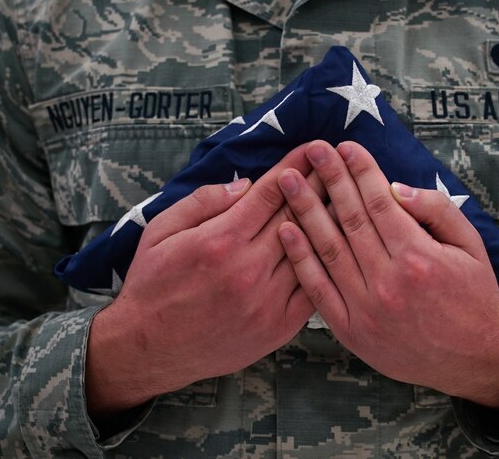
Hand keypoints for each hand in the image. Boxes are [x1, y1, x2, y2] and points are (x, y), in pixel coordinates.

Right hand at [86, 145, 319, 419]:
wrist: (150, 349)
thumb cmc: (152, 285)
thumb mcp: (160, 231)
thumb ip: (203, 202)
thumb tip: (245, 184)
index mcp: (221, 239)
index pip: (270, 192)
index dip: (294, 166)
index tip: (311, 149)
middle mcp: (249, 268)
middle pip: (297, 216)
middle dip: (319, 185)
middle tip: (338, 162)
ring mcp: (268, 300)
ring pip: (312, 251)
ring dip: (330, 221)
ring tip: (349, 197)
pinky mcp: (278, 326)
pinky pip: (312, 289)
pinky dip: (327, 265)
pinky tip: (339, 247)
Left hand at [276, 141, 498, 409]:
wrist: (474, 359)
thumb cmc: (474, 296)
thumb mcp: (471, 245)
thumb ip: (436, 211)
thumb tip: (396, 187)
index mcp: (418, 256)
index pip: (378, 202)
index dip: (360, 171)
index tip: (345, 147)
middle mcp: (388, 281)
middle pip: (349, 218)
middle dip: (329, 179)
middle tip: (312, 150)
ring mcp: (365, 308)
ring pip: (327, 248)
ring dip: (305, 210)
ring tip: (288, 180)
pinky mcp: (350, 329)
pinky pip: (317, 288)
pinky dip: (300, 258)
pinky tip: (286, 230)